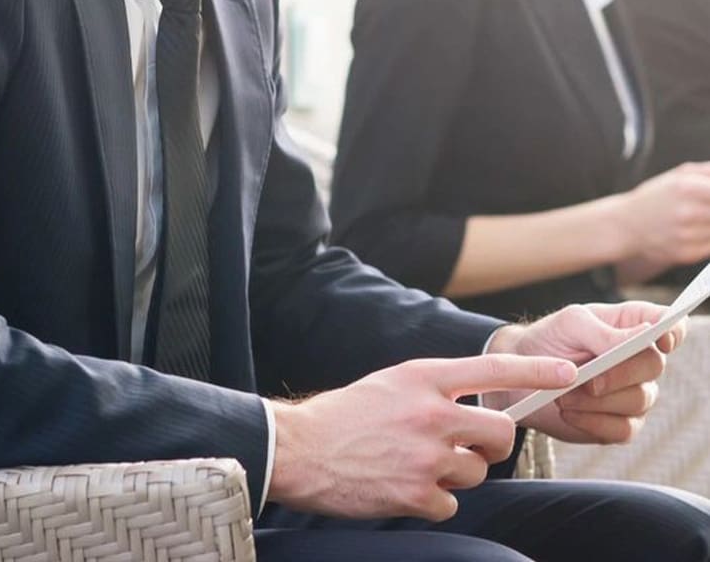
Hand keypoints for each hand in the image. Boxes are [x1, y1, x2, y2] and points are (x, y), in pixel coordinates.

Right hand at [268, 353, 575, 520]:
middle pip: (500, 431)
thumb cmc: (348, 413)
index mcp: (424, 378)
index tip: (568, 374)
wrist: (302, 449)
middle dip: (496, 442)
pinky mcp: (418, 495)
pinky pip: (452, 501)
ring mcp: (426, 456)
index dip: (534, 373)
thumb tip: (475, 407)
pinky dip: (434, 498)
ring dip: (457, 472)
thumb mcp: (393, 383)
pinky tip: (403, 484)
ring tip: (417, 463)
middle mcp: (431, 414)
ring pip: (477, 470)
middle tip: (477, 444)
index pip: (492, 369)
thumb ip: (435, 390)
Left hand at [487, 301, 685, 443]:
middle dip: (618, 372)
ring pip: (636, 400)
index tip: (660, 341)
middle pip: (654, 365)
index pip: (669, 326)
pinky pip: (622, 429)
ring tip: (562, 394)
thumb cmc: (549, 340)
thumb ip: (604, 331)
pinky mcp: (621, 424)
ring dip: (596, 399)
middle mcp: (640, 360)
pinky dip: (592, 421)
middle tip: (587, 378)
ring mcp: (634, 393)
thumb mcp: (569, 324)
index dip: (672, 332)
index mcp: (631, 326)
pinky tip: (569, 412)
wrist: (520, 377)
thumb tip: (642, 335)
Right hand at [615, 162, 709, 277]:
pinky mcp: (687, 254)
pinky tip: (693, 233)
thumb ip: (707, 171)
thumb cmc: (655, 198)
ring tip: (697, 219)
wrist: (626, 226)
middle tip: (703, 209)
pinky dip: (707, 240)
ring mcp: (686, 235)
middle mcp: (686, 212)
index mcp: (685, 187)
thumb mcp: (678, 175)